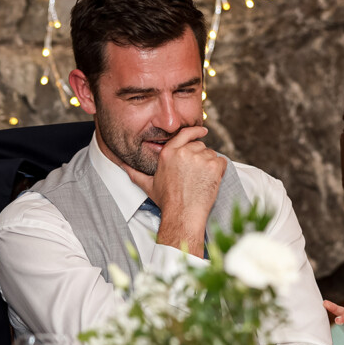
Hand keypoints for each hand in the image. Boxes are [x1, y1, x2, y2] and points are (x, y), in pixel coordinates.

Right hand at [127, 126, 225, 254]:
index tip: (202, 131)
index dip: (195, 131)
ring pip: (211, 154)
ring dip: (209, 164)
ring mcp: (200, 158)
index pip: (184, 134)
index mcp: (169, 152)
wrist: (182, 214)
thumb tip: (122, 165)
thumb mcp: (148, 184)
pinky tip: (210, 181)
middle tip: (195, 174)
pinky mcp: (214, 165)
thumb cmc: (167, 201)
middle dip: (200, 157)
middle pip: (199, 146)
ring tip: (200, 180)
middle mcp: (185, 152)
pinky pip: (221, 162)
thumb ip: (135, 172)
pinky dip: (219, 170)